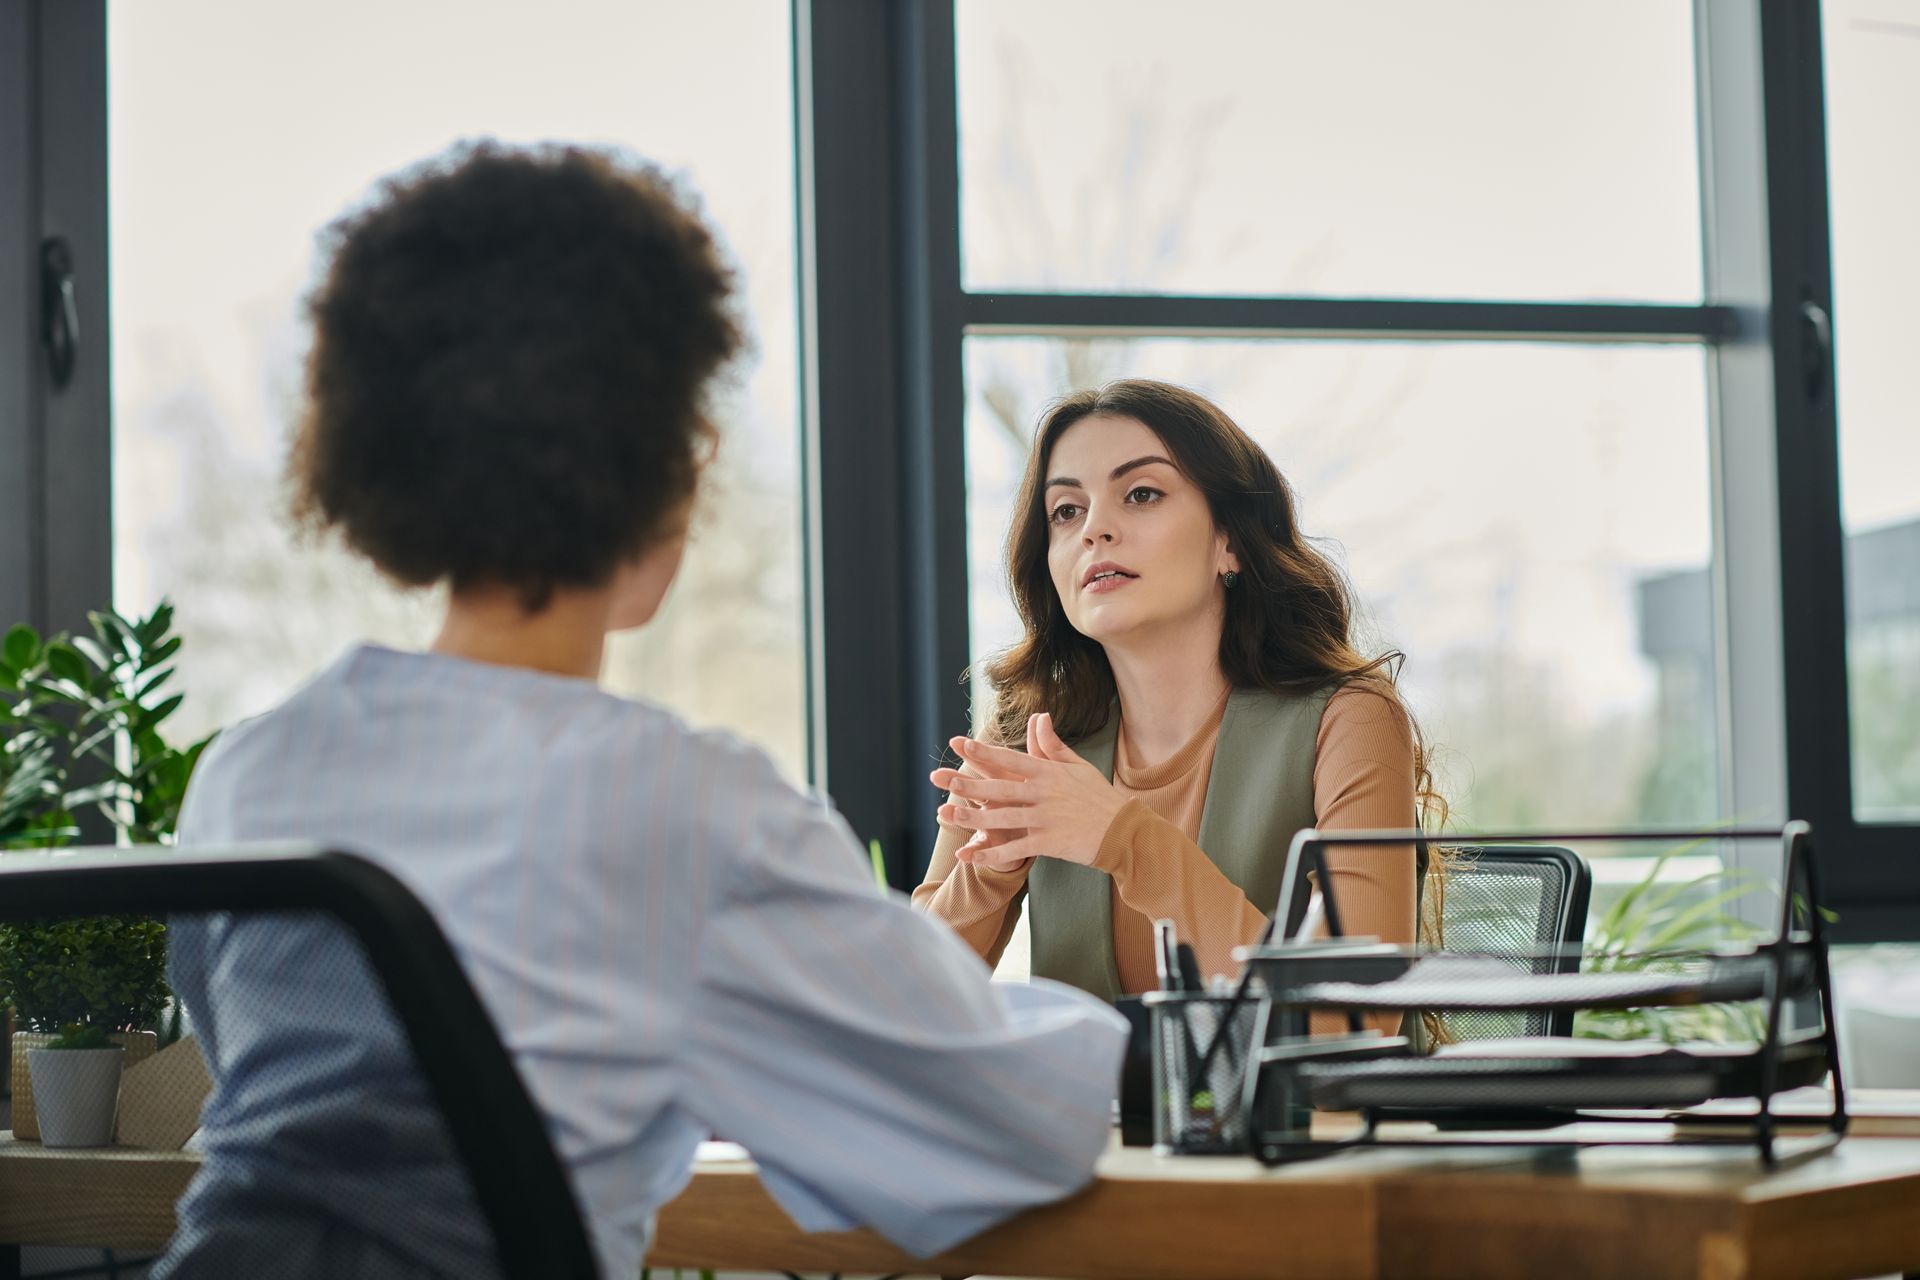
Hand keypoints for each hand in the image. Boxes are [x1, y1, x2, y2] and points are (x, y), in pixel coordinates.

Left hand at [929, 712, 1128, 868]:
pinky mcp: (1048, 842)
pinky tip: (970, 855)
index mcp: (1048, 773)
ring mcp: (1045, 819)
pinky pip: (1014, 849)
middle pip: (1000, 787)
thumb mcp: (1077, 766)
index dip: (985, 752)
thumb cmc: (1098, 796)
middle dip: (969, 783)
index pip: (1011, 759)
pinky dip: (991, 854)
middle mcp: (1043, 794)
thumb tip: (1040, 716)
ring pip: (1002, 817)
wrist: (1122, 830)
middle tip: (942, 778)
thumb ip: (1053, 745)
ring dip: (973, 817)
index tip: (962, 744)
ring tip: (947, 814)